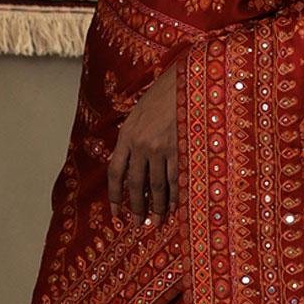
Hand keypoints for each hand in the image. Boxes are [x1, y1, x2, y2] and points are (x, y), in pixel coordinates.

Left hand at [108, 62, 178, 225]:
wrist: (188, 79)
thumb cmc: (165, 93)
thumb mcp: (139, 113)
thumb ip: (133, 137)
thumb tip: (132, 163)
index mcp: (126, 135)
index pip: (115, 173)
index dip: (114, 197)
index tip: (116, 213)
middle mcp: (140, 145)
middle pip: (135, 185)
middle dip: (136, 208)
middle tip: (138, 224)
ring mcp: (161, 149)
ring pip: (157, 187)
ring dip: (157, 207)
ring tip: (156, 221)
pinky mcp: (180, 150)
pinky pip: (176, 180)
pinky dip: (175, 196)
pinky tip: (175, 206)